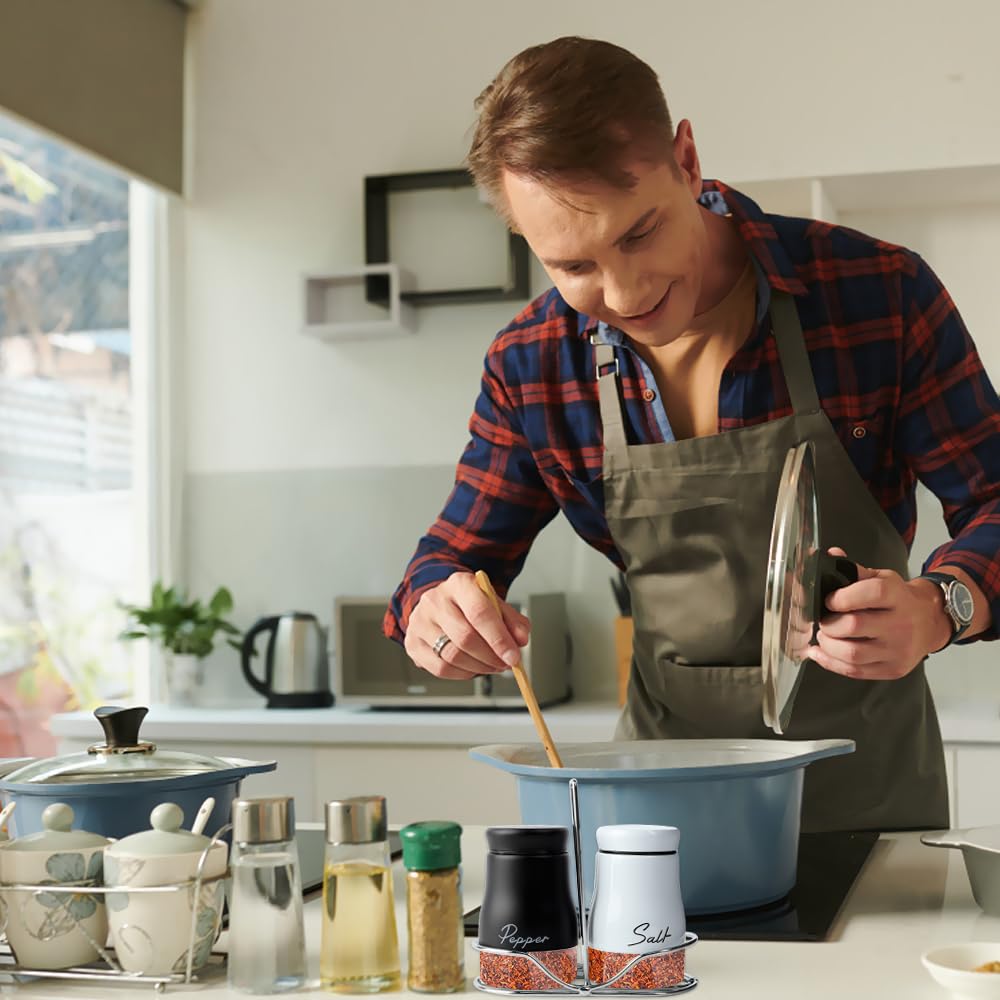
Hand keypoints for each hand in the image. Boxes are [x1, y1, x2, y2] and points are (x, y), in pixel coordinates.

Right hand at [403, 571, 529, 679]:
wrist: (440, 603)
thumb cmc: (469, 604)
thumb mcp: (494, 604)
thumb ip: (511, 620)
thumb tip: (521, 639)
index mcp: (459, 584)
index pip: (479, 612)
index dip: (499, 638)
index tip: (513, 656)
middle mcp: (435, 600)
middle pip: (465, 637)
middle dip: (491, 656)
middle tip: (505, 663)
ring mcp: (420, 622)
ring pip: (452, 655)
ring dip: (479, 667)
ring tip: (493, 666)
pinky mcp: (412, 643)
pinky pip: (440, 668)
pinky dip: (463, 674)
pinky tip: (473, 668)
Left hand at [808, 548, 945, 679]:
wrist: (930, 622)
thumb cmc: (899, 600)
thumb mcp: (882, 579)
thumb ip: (854, 571)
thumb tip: (830, 556)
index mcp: (898, 596)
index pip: (870, 594)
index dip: (842, 597)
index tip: (829, 600)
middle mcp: (901, 624)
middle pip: (855, 626)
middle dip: (829, 624)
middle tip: (823, 620)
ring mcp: (898, 650)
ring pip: (852, 653)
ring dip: (828, 645)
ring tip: (824, 636)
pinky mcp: (893, 669)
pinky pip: (855, 672)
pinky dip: (831, 663)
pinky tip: (821, 653)